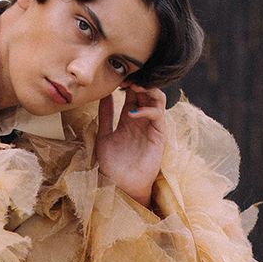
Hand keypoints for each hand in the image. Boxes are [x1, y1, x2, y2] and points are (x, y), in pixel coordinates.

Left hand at [96, 85, 166, 207]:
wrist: (120, 185)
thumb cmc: (112, 164)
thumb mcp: (103, 136)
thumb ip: (105, 116)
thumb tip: (103, 94)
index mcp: (129, 118)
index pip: (133, 93)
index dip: (127, 82)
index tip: (116, 76)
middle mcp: (142, 120)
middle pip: (146, 91)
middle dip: (138, 81)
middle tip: (125, 76)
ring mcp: (152, 126)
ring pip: (158, 99)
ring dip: (147, 90)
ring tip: (133, 87)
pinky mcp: (159, 136)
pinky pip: (159, 116)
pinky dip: (147, 110)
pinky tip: (132, 113)